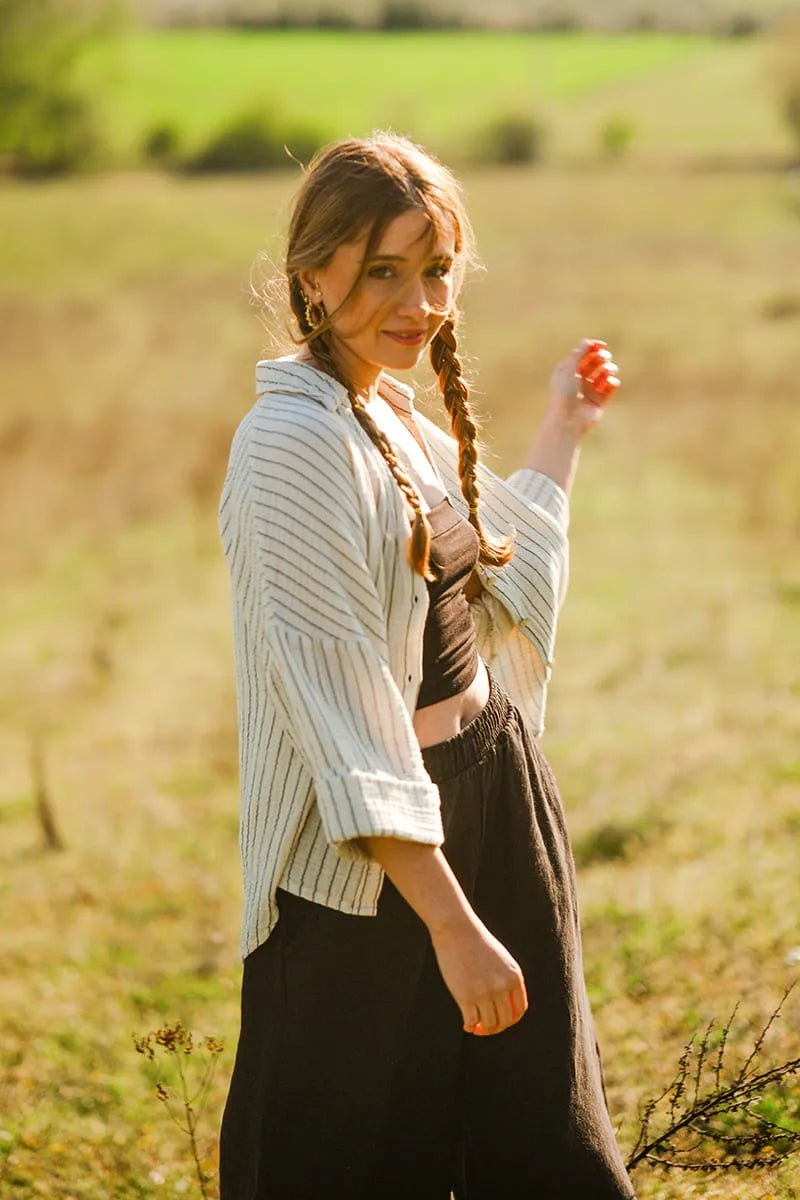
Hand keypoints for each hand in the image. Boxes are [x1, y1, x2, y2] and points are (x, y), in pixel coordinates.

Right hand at [429, 914, 527, 1035]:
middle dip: (496, 1027)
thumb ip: (506, 979)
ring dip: (484, 1030)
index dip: (511, 1020)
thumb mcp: (501, 959)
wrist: (457, 930)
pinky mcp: (466, 996)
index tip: (502, 1021)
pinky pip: (471, 1022)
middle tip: (487, 1027)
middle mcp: (502, 987)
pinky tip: (467, 1025)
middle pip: (505, 1020)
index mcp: (514, 976)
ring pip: (489, 1024)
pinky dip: (470, 1027)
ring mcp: (484, 993)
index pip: (519, 1009)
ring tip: (477, 1027)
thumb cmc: (477, 943)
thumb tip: (505, 1005)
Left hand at [549, 337, 620, 435]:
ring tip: (608, 371)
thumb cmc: (563, 395)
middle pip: (595, 361)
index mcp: (568, 371)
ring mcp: (590, 391)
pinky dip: (613, 381)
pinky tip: (609, 382)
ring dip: (609, 368)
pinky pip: (611, 386)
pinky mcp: (600, 401)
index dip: (592, 348)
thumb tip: (587, 341)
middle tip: (603, 358)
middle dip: (602, 357)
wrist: (567, 421)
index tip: (600, 345)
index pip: (582, 354)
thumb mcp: (568, 370)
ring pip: (605, 373)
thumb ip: (578, 354)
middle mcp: (579, 380)